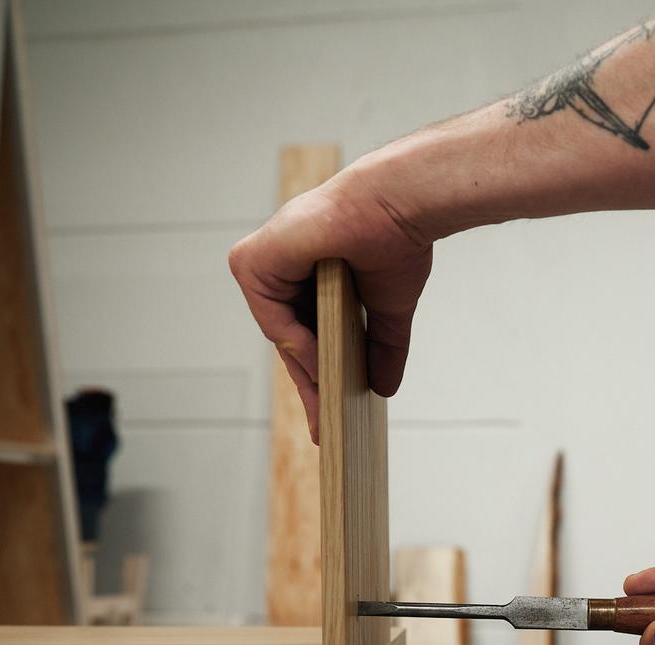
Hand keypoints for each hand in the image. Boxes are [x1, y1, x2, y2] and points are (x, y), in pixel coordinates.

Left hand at [228, 162, 433, 440]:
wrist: (399, 206)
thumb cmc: (394, 240)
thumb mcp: (386, 309)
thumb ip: (381, 348)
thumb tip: (383, 389)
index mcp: (305, 274)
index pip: (305, 336)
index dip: (319, 377)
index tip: (330, 415)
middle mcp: (279, 268)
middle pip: (291, 341)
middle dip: (310, 387)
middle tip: (324, 429)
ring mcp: (264, 264)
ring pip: (282, 334)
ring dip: (306, 374)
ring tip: (327, 414)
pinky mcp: (255, 261)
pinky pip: (273, 318)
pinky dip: (297, 345)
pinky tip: (322, 372)